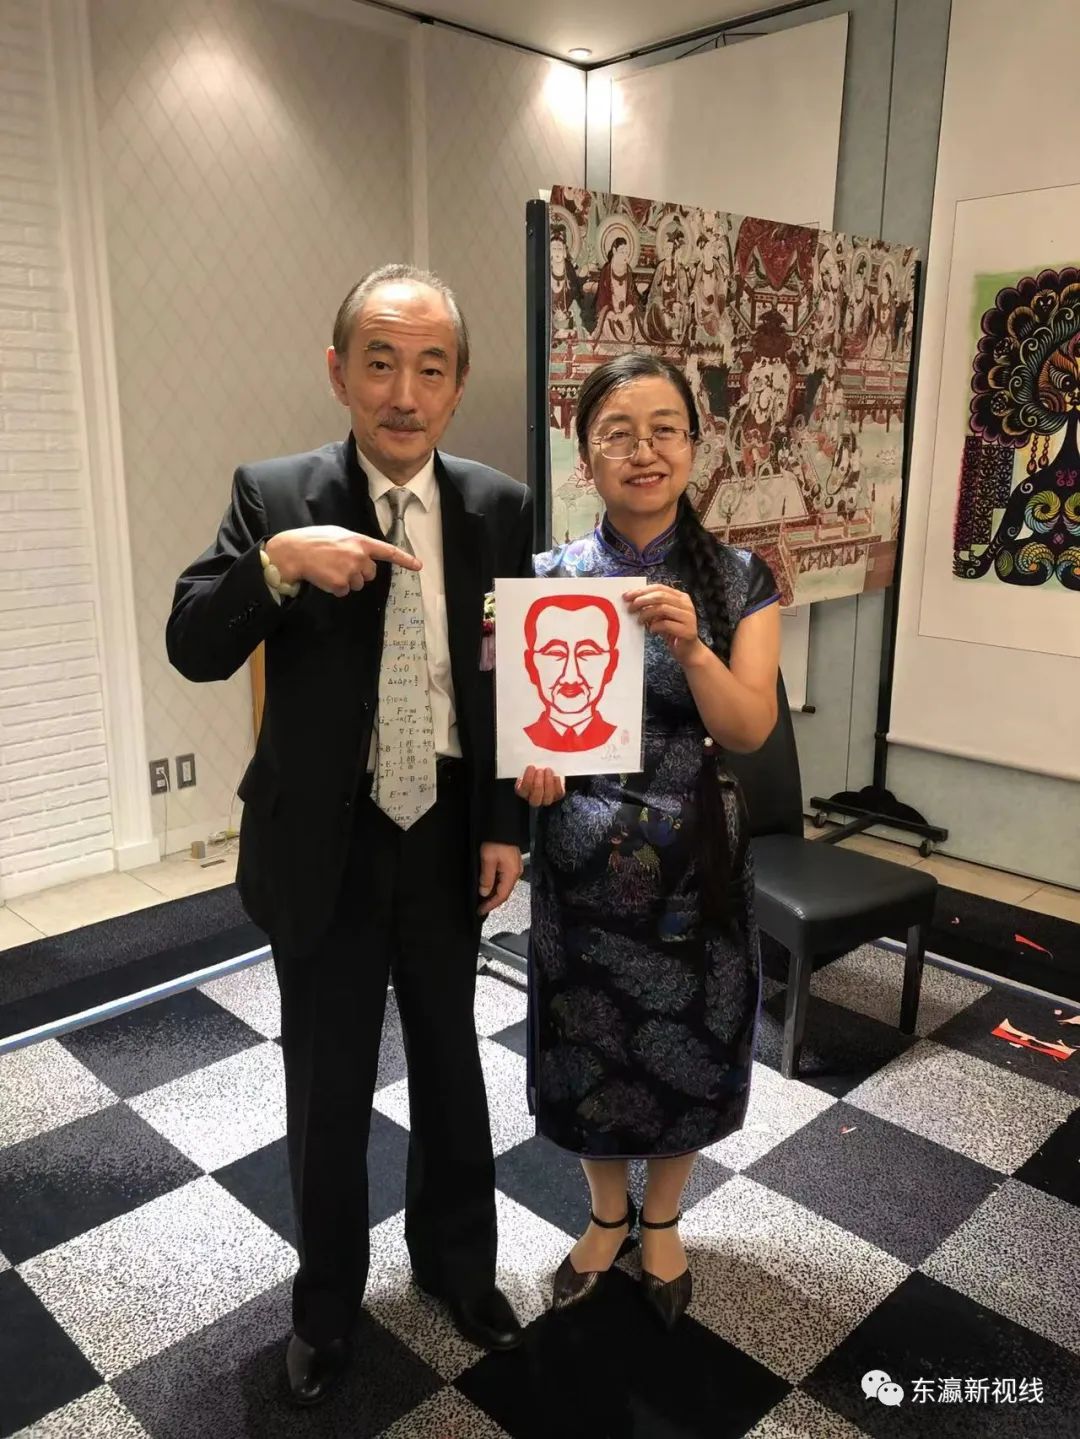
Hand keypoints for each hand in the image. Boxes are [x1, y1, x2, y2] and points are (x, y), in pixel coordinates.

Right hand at [265, 525, 420, 597]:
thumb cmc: (314, 541)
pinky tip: (324, 577)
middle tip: (340, 564)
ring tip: (329, 568)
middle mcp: (360, 556)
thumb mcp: (338, 534)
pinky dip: (335, 588)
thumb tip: (363, 556)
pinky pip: (344, 591)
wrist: (294, 551)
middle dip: (359, 573)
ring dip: (346, 580)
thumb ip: (354, 544)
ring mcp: (351, 571)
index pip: (388, 551)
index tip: (418, 566)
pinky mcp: (341, 584)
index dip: (405, 559)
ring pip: (358, 584)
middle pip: (370, 574)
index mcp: (360, 541)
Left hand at [478, 842, 522, 916]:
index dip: (491, 905)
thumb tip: (484, 893)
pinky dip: (495, 884)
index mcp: (512, 874)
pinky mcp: (510, 863)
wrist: (502, 825)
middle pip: (504, 892)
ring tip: (481, 898)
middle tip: (480, 906)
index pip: (502, 895)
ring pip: (503, 886)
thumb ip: (486, 878)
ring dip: (493, 892)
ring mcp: (514, 868)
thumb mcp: (487, 860)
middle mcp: (515, 872)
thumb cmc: (496, 841)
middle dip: (492, 900)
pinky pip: (503, 878)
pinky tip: (487, 885)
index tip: (481, 910)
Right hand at [515, 766, 565, 807]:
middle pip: (535, 799)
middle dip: (538, 784)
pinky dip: (557, 784)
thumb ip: (528, 766)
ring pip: (547, 797)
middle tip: (540, 771)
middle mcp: (534, 798)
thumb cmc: (536, 768)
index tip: (531, 767)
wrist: (547, 769)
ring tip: (548, 770)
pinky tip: (556, 775)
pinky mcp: (557, 796)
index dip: (527, 779)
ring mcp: (546, 799)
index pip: (523, 790)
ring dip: (548, 783)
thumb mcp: (530, 766)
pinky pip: (558, 793)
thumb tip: (528, 757)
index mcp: (523, 791)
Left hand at [624, 584, 704, 664]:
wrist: (688, 651)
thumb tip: (632, 600)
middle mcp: (686, 604)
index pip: (659, 588)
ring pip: (663, 608)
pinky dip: (655, 626)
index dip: (642, 590)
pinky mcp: (687, 630)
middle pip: (660, 596)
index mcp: (681, 597)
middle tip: (630, 608)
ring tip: (639, 621)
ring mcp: (688, 617)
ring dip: (646, 613)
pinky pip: (666, 624)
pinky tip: (651, 630)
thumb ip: (652, 607)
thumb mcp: (661, 616)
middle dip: (642, 600)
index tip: (627, 596)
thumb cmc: (673, 632)